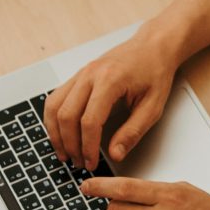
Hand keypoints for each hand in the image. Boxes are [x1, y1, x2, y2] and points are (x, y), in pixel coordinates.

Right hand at [43, 33, 177, 169]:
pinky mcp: (78, 75)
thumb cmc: (154, 72)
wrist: (152, 46)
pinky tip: (61, 133)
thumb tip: (115, 154)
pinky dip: (54, 118)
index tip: (92, 163)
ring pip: (55, 106)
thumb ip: (133, 132)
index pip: (89, 121)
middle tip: (79, 162)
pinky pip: (56, 97)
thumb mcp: (153, 106)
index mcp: (110, 80)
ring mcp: (81, 73)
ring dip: (56, 133)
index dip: (88, 147)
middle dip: (70, 144)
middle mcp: (90, 74)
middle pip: (67, 115)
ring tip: (65, 153)